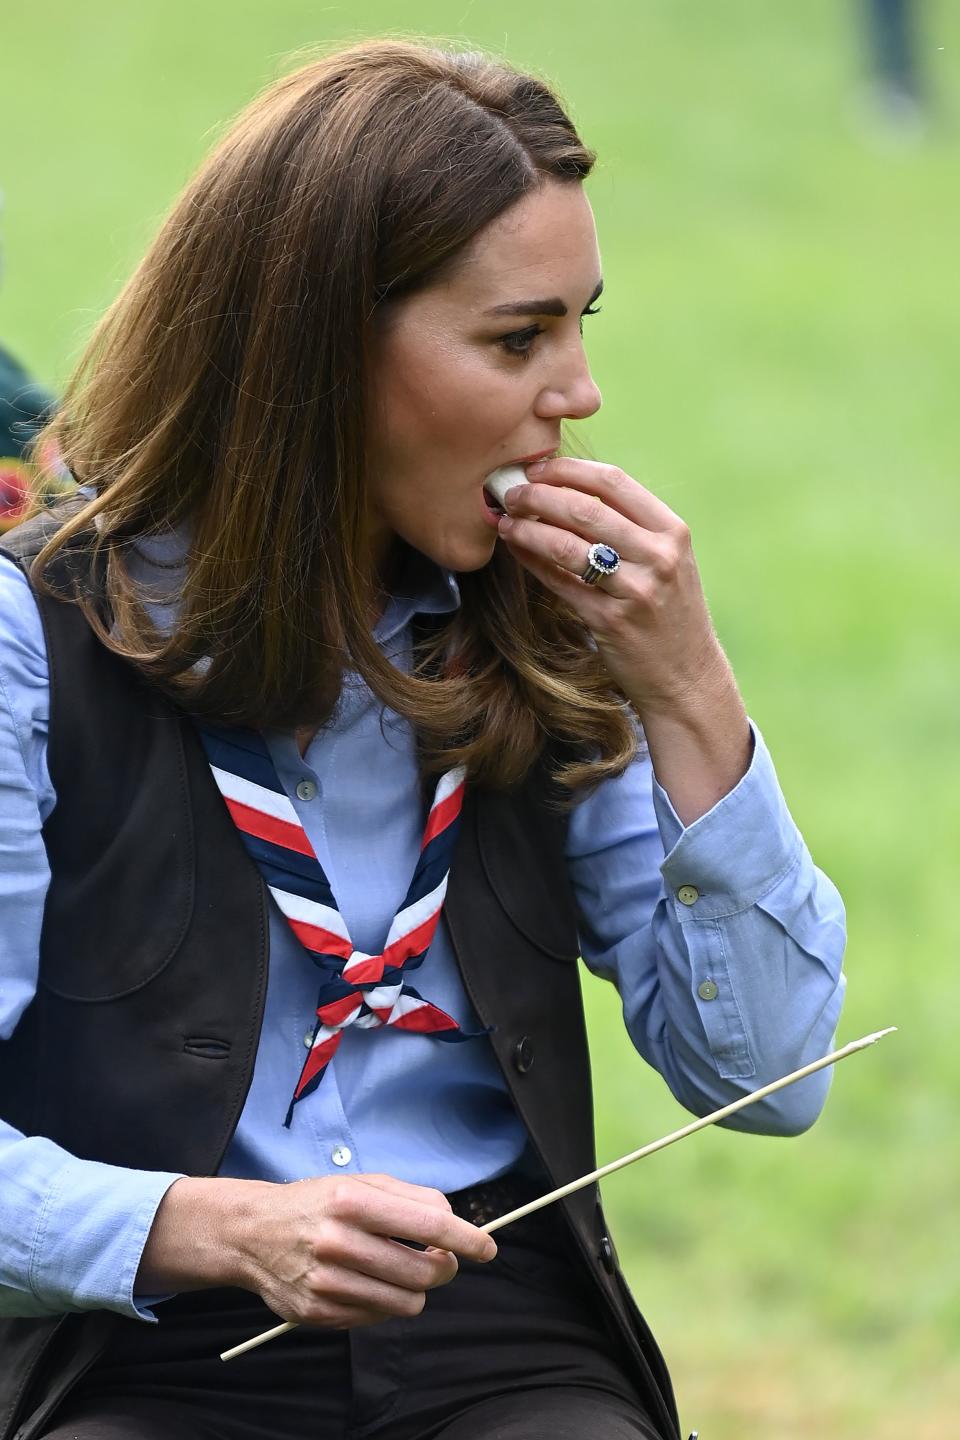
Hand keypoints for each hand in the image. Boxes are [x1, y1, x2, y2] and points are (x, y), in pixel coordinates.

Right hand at [137, 1172, 496, 1328]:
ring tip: (401, 1269)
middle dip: (444, 1266)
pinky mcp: (319, 1313)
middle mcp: (338, 1241)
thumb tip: (456, 1221)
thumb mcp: (362, 1181)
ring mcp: (327, 1281)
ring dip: (416, 1288)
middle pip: (423, 1270)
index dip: (466, 1239)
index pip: (428, 1223)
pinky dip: (386, 1302)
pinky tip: (369, 1282)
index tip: (487, 1248)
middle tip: (440, 1258)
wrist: (253, 1233)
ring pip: (407, 1302)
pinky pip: (379, 1317)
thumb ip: (412, 1197)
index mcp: (353, 1200)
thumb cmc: (318, 1202)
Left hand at [496, 456, 723, 716]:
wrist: (686, 676)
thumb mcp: (667, 561)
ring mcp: (635, 591)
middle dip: (539, 496)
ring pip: (567, 546)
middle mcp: (658, 557)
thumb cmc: (669, 612)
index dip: (568, 469)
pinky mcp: (610, 622)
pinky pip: (560, 583)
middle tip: (511, 493)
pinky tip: (517, 550)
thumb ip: (631, 526)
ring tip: (506, 521)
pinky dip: (533, 562)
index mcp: (672, 532)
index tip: (538, 468)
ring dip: (528, 529)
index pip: (614, 482)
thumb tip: (568, 488)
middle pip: (585, 510)